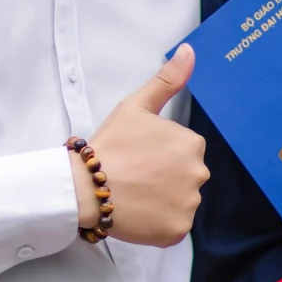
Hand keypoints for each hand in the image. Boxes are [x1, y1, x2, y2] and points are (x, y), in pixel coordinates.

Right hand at [77, 44, 208, 247]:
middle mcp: (198, 174)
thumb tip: (189, 50)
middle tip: (133, 177)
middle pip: (184, 177)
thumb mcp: (136, 105)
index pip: (183, 151)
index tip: (137, 156)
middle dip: (163, 178)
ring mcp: (188, 205)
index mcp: (192, 143)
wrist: (84, 187)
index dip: (158, 154)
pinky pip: (172, 227)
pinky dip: (157, 224)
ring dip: (161, 201)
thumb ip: (167, 79)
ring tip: (133, 195)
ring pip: (179, 202)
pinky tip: (137, 214)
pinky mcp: (177, 231)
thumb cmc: (108, 145)